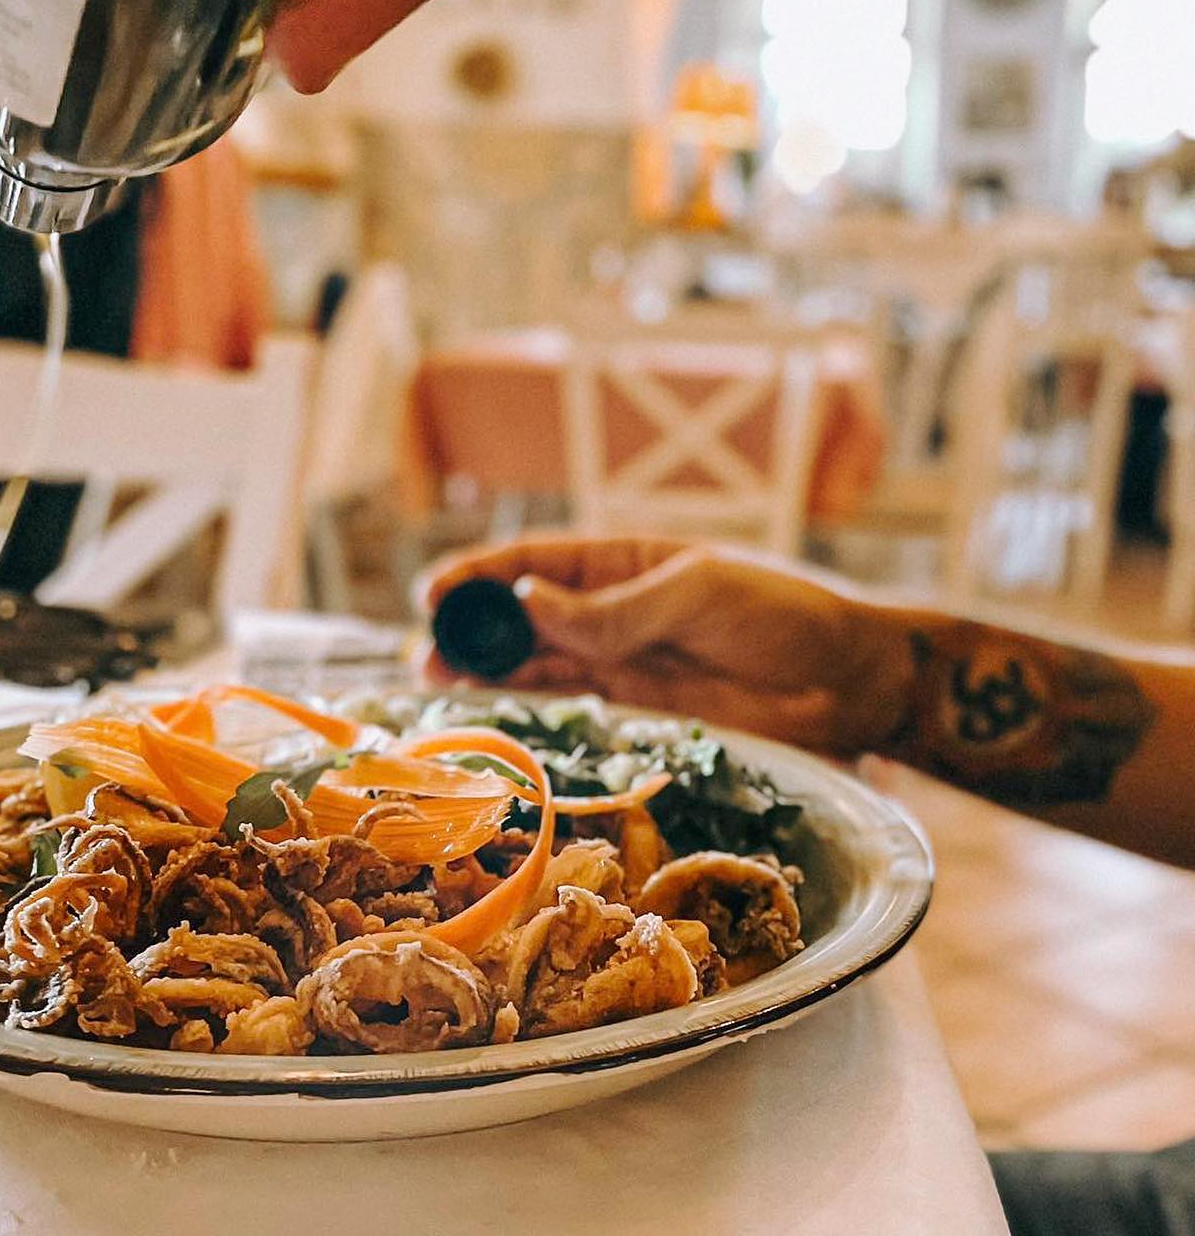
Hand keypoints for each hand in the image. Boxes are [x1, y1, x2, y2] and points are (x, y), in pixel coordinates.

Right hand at [422, 533, 913, 755]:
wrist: (851, 680)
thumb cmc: (784, 615)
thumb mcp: (696, 595)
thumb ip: (612, 611)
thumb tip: (527, 604)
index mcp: (627, 562)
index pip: (538, 563)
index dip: (482, 574)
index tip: (433, 592)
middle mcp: (614, 610)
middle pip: (524, 617)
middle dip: (471, 631)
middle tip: (423, 656)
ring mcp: (624, 662)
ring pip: (537, 664)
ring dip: (487, 673)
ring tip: (436, 684)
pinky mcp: (641, 711)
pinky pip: (572, 703)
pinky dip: (527, 706)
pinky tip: (490, 710)